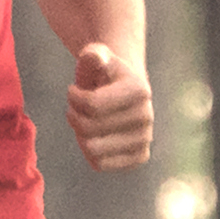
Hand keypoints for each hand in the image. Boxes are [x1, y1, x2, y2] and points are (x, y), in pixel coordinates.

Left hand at [64, 43, 154, 171]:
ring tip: (84, 121)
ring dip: (80, 135)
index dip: (73, 97)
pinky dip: (89, 152)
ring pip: (92, 149)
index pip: (91, 105)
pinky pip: (100, 164)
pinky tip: (95, 136)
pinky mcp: (139, 157)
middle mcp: (147, 117)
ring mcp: (145, 139)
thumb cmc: (103, 72)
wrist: (122, 89)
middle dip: (74, 115)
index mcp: (139, 90)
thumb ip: (93, 53)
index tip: (73, 90)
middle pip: (88, 128)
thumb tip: (97, 58)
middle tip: (76, 107)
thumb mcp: (96, 55)